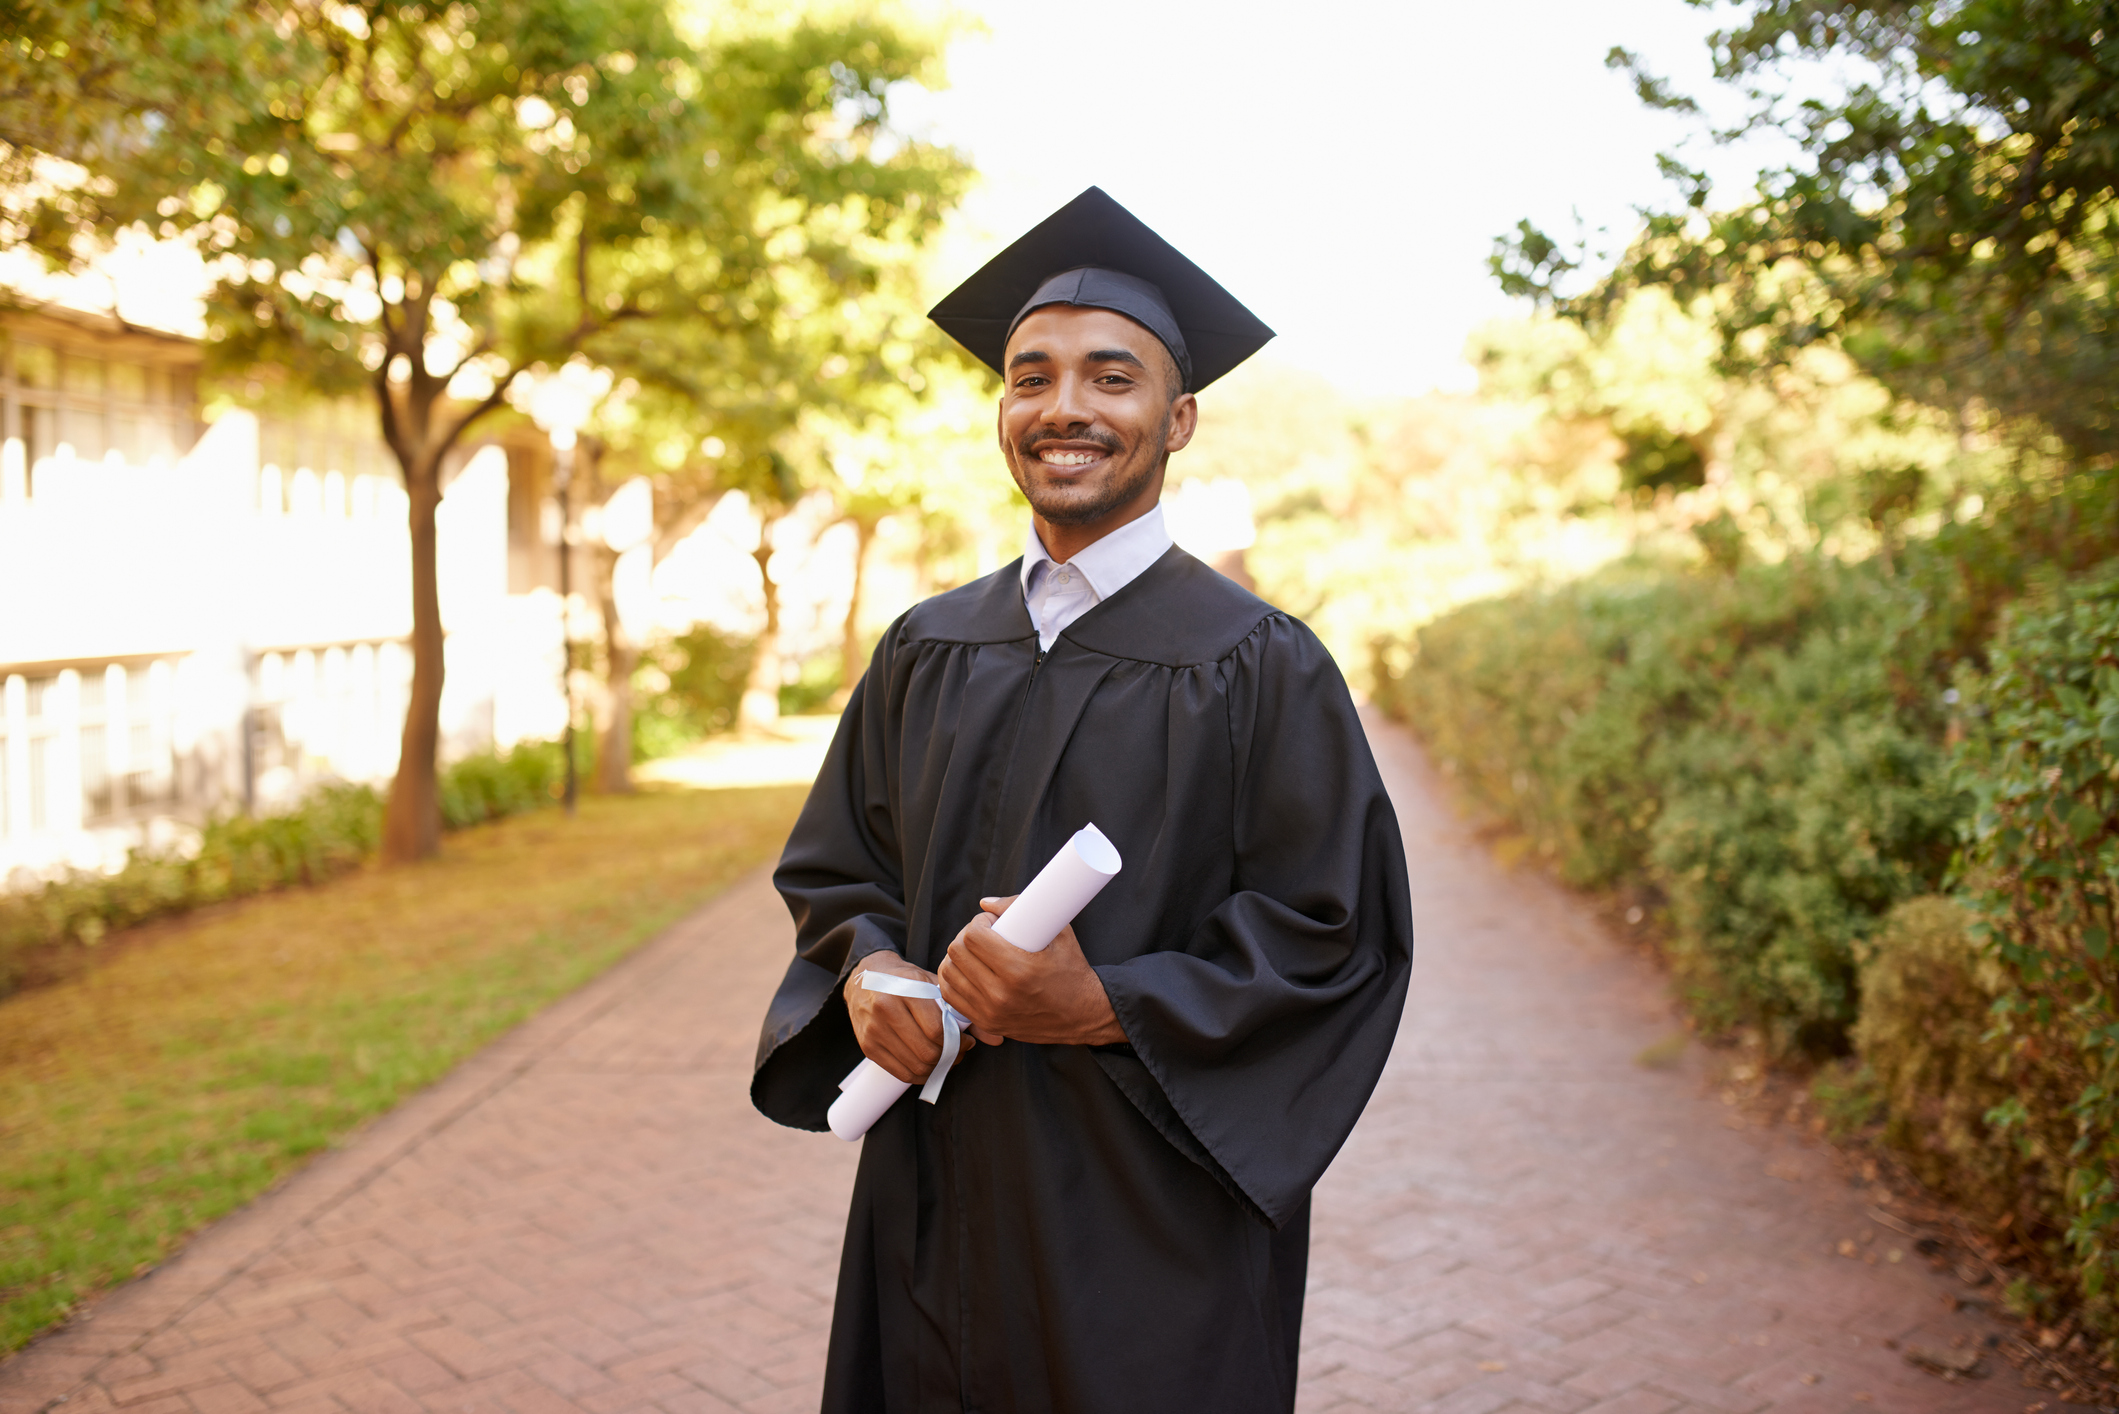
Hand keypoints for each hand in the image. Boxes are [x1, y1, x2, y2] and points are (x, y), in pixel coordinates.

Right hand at [846, 950, 975, 1083]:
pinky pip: (902, 1073)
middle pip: (927, 1051)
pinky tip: (930, 1065)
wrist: (864, 977)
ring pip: (916, 1066)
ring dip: (937, 1068)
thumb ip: (964, 1010)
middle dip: (950, 1056)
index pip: (936, 1030)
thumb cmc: (906, 980)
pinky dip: (921, 1075)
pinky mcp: (868, 1047)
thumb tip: (998, 1039)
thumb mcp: (933, 984)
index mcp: (905, 990)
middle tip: (959, 1051)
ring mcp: (874, 1031)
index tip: (967, 1040)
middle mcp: (885, 1010)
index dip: (958, 1041)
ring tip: (946, 1057)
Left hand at [937, 897, 1126, 1046]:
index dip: (979, 923)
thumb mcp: (1059, 934)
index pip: (974, 937)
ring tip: (974, 952)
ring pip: (949, 973)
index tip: (991, 922)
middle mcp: (1001, 994)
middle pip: (958, 953)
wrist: (1083, 1015)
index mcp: (1019, 970)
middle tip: (983, 934)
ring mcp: (991, 1012)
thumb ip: (1023, 910)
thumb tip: (985, 903)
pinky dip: (954, 979)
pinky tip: (966, 970)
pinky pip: (951, 996)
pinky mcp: (987, 1022)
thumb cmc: (1072, 972)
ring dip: (957, 957)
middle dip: (966, 936)